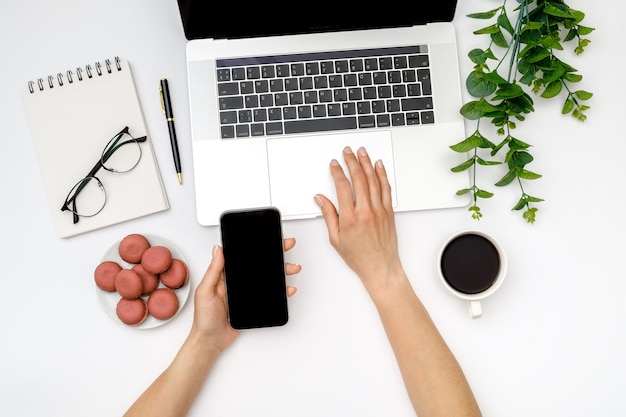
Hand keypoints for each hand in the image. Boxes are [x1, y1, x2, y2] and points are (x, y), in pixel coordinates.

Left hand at [189, 238, 300, 351]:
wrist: (211, 341)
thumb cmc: (204, 318)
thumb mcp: (205, 291)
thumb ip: (213, 270)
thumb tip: (218, 250)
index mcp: (226, 276)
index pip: (242, 257)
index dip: (255, 247)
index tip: (266, 238)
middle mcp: (238, 282)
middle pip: (259, 265)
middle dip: (274, 255)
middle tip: (286, 246)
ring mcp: (247, 293)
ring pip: (268, 279)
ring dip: (281, 272)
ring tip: (291, 268)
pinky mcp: (254, 304)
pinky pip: (270, 295)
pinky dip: (281, 292)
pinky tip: (287, 288)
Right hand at [315, 147, 403, 295]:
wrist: (380, 267)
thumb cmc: (359, 257)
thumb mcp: (336, 239)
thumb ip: (329, 215)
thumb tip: (321, 199)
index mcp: (350, 218)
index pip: (342, 187)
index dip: (337, 172)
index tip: (335, 164)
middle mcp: (365, 211)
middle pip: (359, 178)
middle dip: (352, 161)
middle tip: (348, 152)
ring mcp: (379, 210)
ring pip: (373, 180)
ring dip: (367, 163)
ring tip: (362, 153)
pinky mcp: (388, 212)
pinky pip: (386, 188)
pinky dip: (382, 175)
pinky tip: (379, 166)